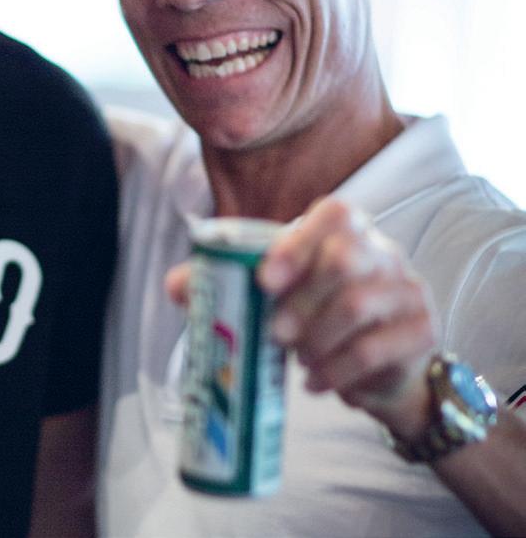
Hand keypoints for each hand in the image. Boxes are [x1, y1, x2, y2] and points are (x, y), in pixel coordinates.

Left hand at [166, 199, 438, 438]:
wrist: (381, 364)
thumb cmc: (317, 314)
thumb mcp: (277, 294)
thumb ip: (226, 282)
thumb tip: (174, 286)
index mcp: (346, 230)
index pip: (335, 213)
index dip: (298, 242)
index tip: (264, 281)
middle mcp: (383, 251)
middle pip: (345, 260)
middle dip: (302, 301)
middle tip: (274, 334)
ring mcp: (408, 288)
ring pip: (358, 307)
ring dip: (317, 339)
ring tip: (296, 357)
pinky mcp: (422, 330)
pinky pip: (375, 349)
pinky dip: (337, 370)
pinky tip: (316, 382)